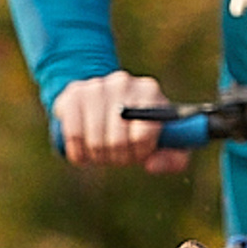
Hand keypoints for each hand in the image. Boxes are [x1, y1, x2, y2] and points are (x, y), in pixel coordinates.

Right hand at [51, 70, 190, 174]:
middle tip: (118, 155)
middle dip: (118, 157)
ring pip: (95, 139)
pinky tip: (84, 152)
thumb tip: (151, 165)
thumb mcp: (166, 142)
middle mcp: (122, 82)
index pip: (143, 135)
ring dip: (98, 156)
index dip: (139, 153)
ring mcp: (95, 85)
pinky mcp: (72, 93)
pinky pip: (72, 133)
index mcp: (149, 91)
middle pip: (117, 140)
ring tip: (103, 151)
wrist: (106, 103)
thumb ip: (173, 160)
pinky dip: (78, 151)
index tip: (138, 153)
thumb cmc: (140, 127)